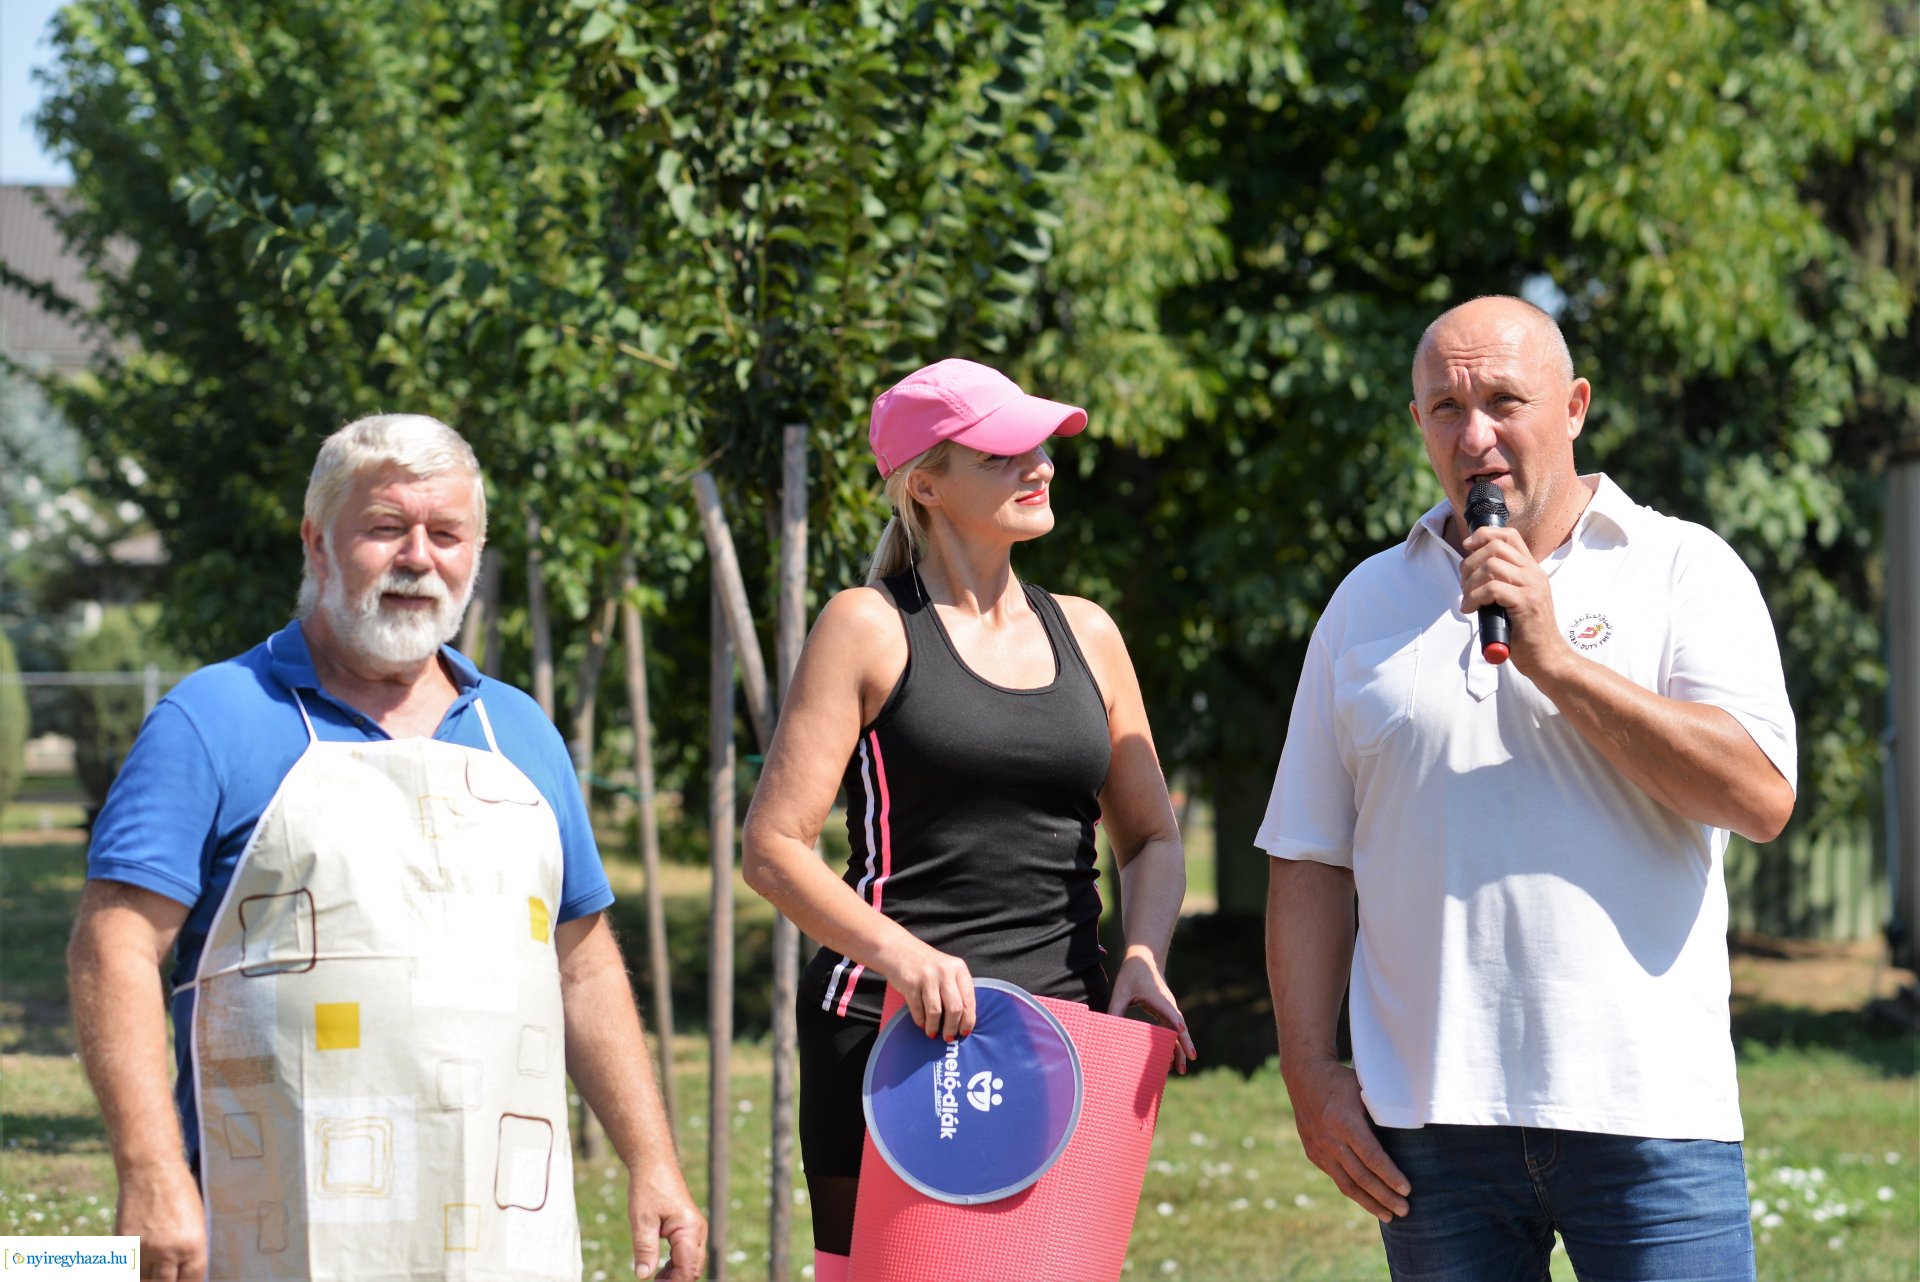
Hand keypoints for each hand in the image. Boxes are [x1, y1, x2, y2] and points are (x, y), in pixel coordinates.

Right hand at [118, 1162, 206, 1280]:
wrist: (150, 1170)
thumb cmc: (179, 1192)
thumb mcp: (197, 1221)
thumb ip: (191, 1249)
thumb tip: (185, 1272)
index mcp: (193, 1244)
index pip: (192, 1281)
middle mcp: (168, 1251)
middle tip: (168, 1277)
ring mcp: (143, 1250)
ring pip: (144, 1281)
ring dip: (150, 1279)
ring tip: (155, 1273)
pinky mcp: (123, 1245)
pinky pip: (128, 1269)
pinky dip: (134, 1271)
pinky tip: (139, 1269)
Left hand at [627, 1158, 706, 1280]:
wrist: (654, 1163)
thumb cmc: (649, 1188)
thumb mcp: (642, 1220)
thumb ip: (645, 1249)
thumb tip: (643, 1276)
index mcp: (690, 1230)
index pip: (688, 1270)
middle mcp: (697, 1231)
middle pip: (693, 1269)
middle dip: (676, 1281)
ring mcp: (695, 1229)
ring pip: (691, 1262)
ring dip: (675, 1275)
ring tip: (654, 1279)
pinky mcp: (688, 1227)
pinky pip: (687, 1253)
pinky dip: (675, 1265)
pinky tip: (660, 1268)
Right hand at [877, 937, 975, 1040]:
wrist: (896, 948)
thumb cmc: (925, 963)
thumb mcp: (946, 968)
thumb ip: (956, 988)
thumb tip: (963, 1020)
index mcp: (958, 968)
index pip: (969, 1000)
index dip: (968, 1020)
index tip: (965, 1032)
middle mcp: (945, 971)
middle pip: (955, 1008)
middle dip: (952, 1027)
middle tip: (949, 1037)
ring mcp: (927, 977)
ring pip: (936, 1012)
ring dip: (934, 1027)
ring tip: (932, 1033)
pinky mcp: (910, 983)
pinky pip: (918, 1010)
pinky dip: (920, 1021)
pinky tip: (921, 1024)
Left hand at [1106, 948, 1197, 1073]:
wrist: (1145, 961)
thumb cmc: (1132, 975)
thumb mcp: (1121, 990)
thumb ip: (1116, 1008)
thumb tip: (1107, 1029)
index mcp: (1158, 996)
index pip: (1169, 1009)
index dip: (1175, 1020)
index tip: (1182, 1030)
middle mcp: (1168, 1005)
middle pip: (1179, 1027)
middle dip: (1184, 1044)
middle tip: (1189, 1061)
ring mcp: (1169, 1010)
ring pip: (1178, 1032)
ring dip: (1180, 1049)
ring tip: (1181, 1069)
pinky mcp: (1166, 1014)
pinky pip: (1172, 1032)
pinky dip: (1173, 1045)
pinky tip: (1171, 1060)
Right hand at [1282, 1058, 1409, 1221]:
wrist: (1303, 1076)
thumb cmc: (1341, 1081)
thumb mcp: (1364, 1090)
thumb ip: (1381, 1113)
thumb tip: (1411, 1135)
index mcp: (1344, 1122)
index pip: (1372, 1157)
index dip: (1391, 1176)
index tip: (1408, 1190)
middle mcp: (1329, 1139)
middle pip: (1361, 1177)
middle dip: (1385, 1197)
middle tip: (1406, 1211)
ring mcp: (1318, 1149)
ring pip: (1346, 1185)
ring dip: (1369, 1203)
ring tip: (1389, 1216)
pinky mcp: (1313, 1154)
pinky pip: (1336, 1177)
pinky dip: (1354, 1191)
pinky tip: (1368, 1198)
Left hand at [1459, 524, 1569, 677]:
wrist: (1546, 656)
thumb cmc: (1524, 631)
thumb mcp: (1513, 599)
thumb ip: (1500, 581)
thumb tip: (1470, 569)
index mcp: (1531, 569)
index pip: (1509, 535)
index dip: (1484, 535)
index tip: (1467, 547)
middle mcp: (1534, 573)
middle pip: (1494, 547)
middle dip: (1470, 563)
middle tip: (1464, 585)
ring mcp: (1532, 586)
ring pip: (1491, 566)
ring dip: (1470, 582)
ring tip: (1468, 599)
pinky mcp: (1527, 602)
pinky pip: (1492, 589)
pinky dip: (1474, 597)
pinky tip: (1471, 609)